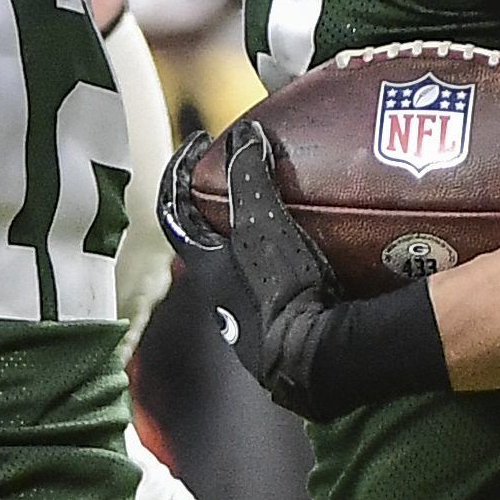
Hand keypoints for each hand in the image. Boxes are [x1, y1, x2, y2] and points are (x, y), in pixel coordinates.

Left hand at [158, 119, 451, 419]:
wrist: (318, 363)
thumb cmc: (281, 291)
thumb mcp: (261, 224)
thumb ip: (249, 176)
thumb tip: (245, 136)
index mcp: (205, 268)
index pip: (173, 211)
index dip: (178, 172)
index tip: (197, 143)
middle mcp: (221, 299)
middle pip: (209, 243)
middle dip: (224, 208)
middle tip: (247, 177)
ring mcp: (251, 325)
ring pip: (245, 270)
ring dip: (259, 239)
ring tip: (290, 212)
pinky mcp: (285, 340)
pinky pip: (282, 292)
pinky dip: (294, 267)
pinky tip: (326, 258)